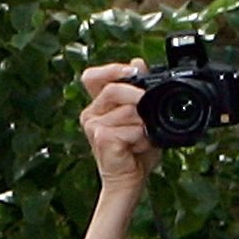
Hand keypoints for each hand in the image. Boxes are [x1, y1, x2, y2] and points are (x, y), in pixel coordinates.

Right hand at [77, 61, 157, 194]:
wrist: (131, 176)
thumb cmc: (135, 148)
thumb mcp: (143, 112)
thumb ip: (139, 87)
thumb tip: (138, 62)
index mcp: (99, 104)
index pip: (92, 77)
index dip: (110, 70)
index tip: (132, 71)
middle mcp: (91, 113)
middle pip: (114, 89)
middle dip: (137, 97)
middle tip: (147, 113)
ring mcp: (93, 127)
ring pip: (128, 110)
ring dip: (143, 124)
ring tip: (141, 138)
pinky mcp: (100, 139)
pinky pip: (130, 129)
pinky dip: (141, 138)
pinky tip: (136, 147)